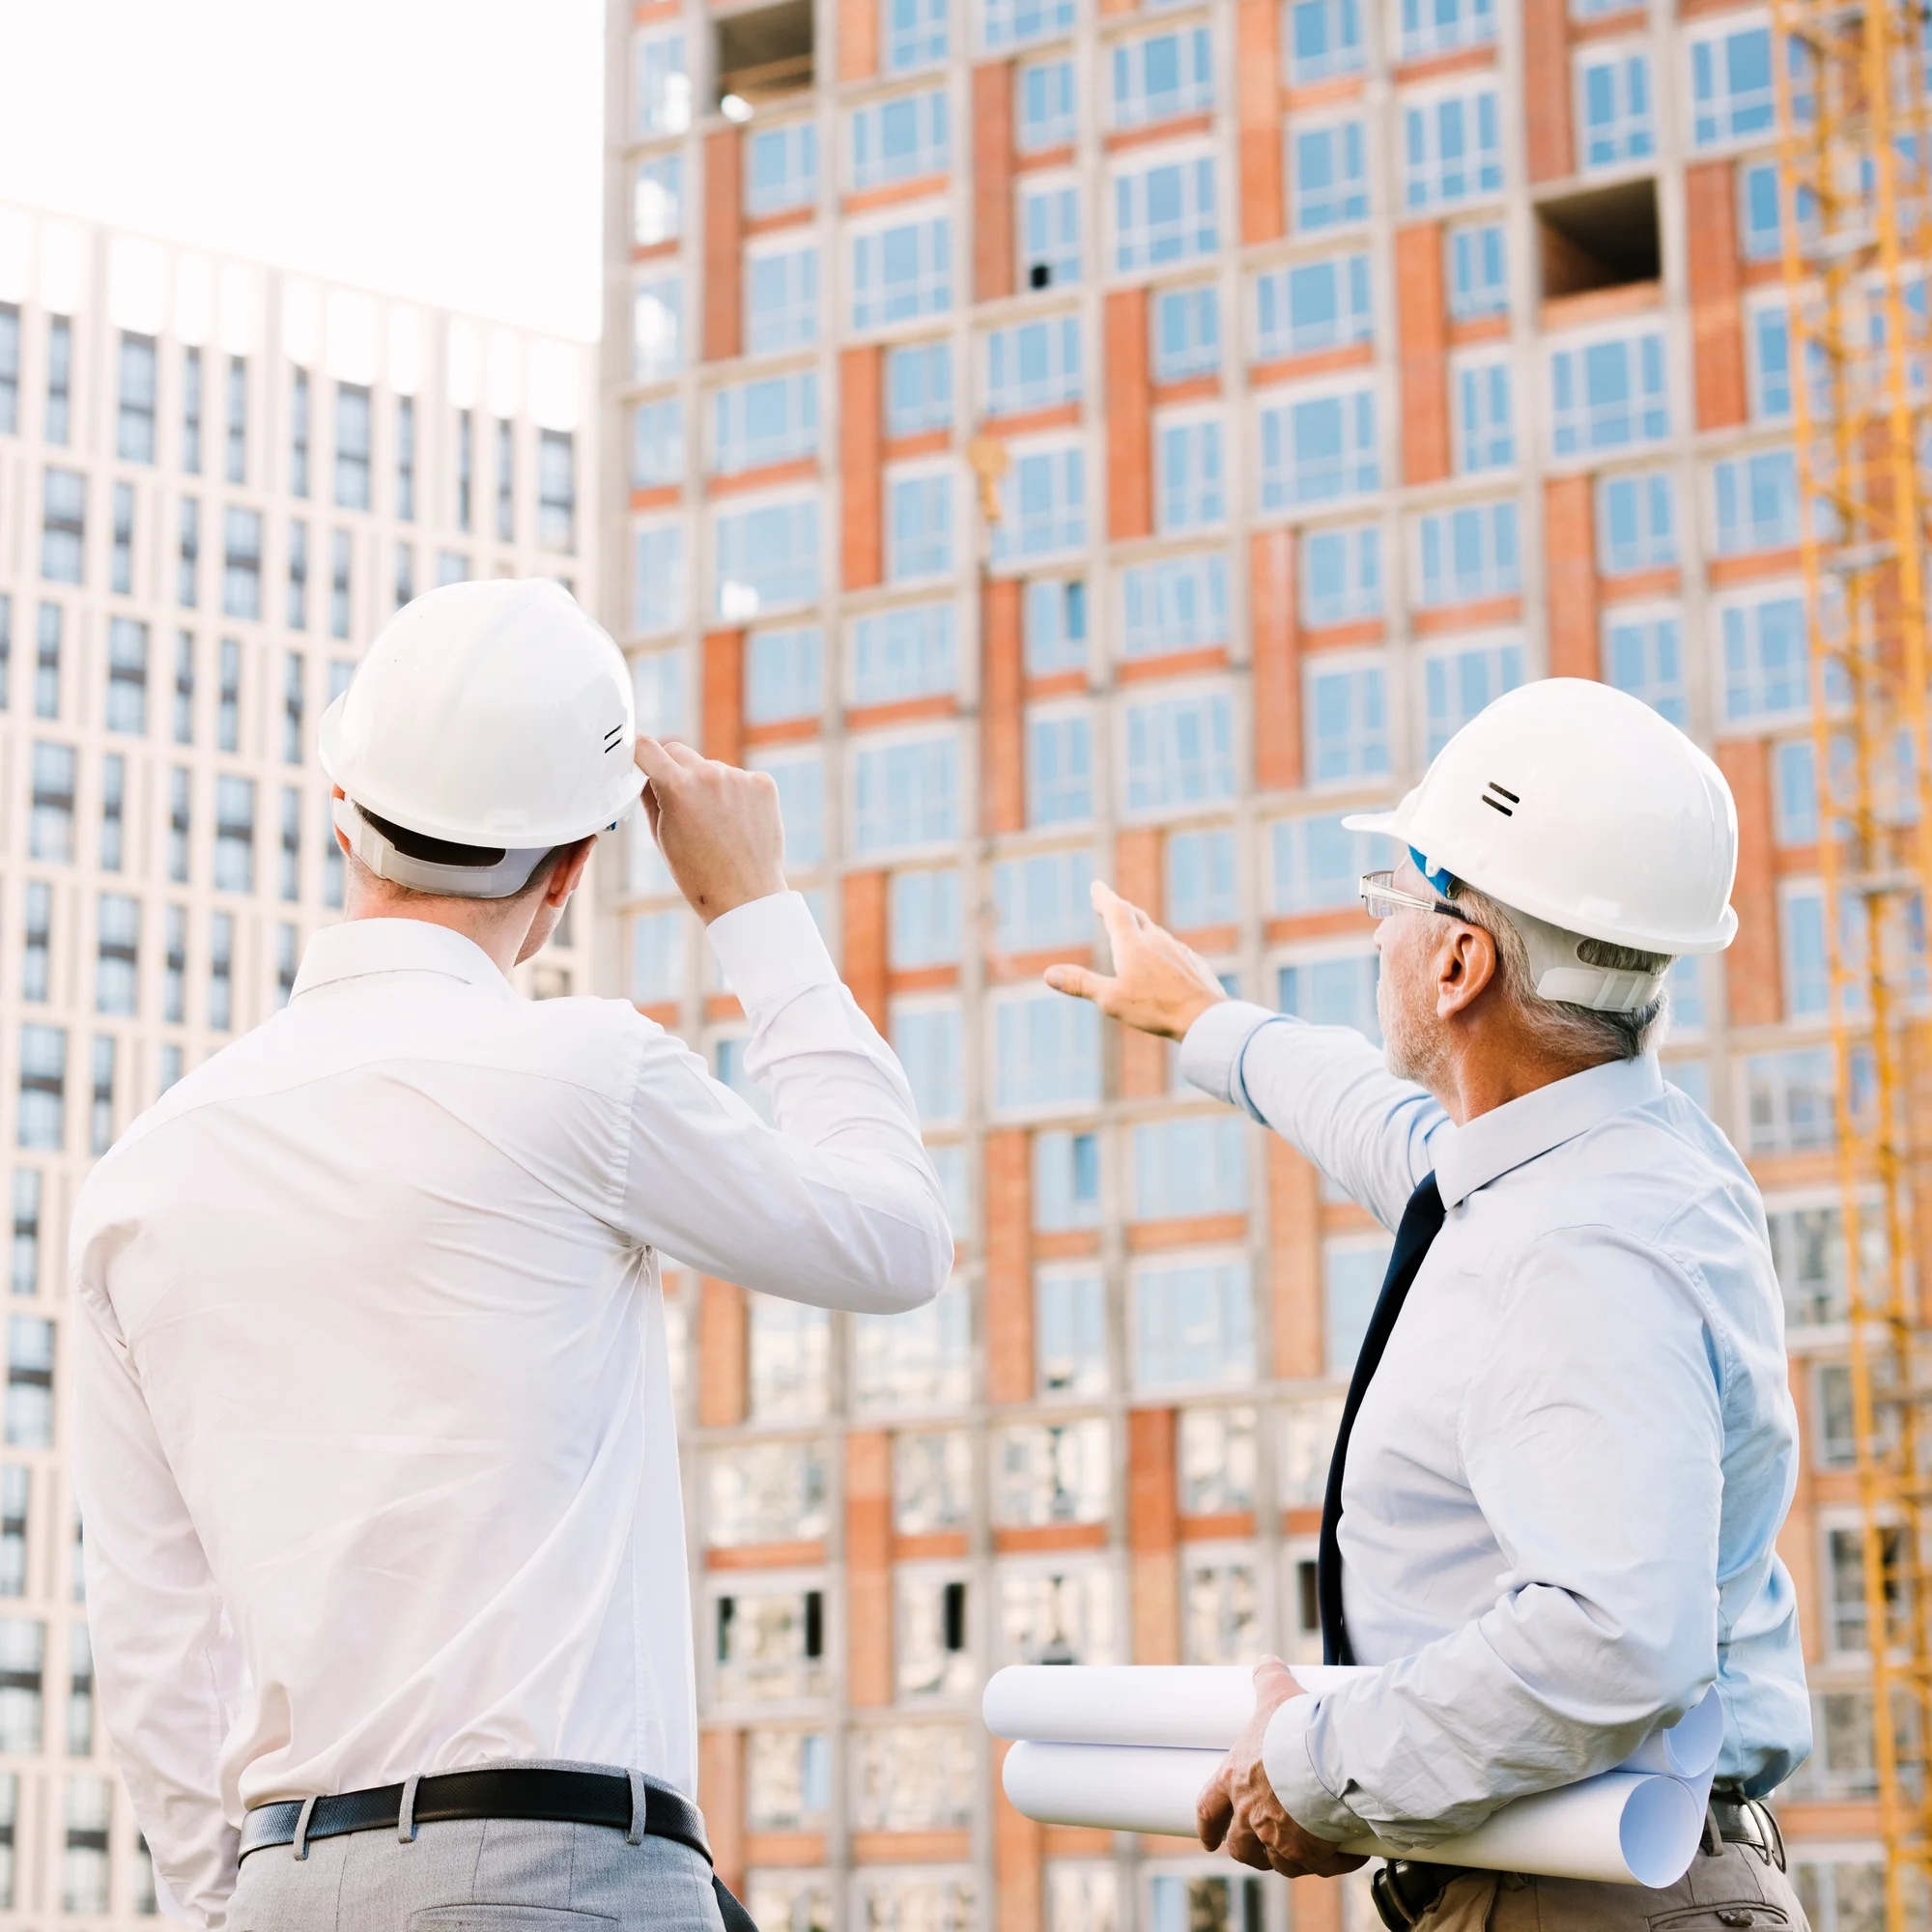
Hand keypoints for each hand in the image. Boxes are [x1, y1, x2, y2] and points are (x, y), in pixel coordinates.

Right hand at [636, 737, 787, 923]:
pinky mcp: (763, 783)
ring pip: (711, 767)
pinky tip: (737, 822)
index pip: (646, 748)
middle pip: (678, 752)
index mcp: (678, 787)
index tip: (635, 752)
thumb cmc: (698, 874)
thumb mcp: (661, 835)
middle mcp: (710, 775)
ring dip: (707, 784)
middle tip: (677, 799)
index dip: (637, 748)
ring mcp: (740, 777)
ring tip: (715, 823)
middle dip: (672, 770)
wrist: (745, 895)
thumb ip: (650, 796)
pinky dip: (735, 793)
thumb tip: (646, 773)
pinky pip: (739, 778)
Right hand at [1043, 881, 1228, 1040]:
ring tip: (1131, 928)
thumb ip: (1081, 983)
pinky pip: (1172, 947)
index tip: (1096, 885)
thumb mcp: (1110, 999)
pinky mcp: (1192, 964)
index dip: (1104, 897)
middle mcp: (1156, 940)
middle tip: (1105, 903)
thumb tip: (1049, 974)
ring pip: (1155, 931)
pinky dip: (1159, 945)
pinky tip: (1162, 954)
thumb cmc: (1156, 1008)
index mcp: (1132, 944)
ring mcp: (1177, 950)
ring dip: (1139, 925)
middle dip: (1118, 908)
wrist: (1205, 1017)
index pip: (1115, 911)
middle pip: (1135, 915)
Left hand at [1197, 1658, 1367, 1879]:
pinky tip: (1346, 1854)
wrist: (1329, 1759)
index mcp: (1234, 1779)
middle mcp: (1251, 1814)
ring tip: (1305, 1854)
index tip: (1207, 1840)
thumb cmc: (1296, 1726)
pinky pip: (1320, 1867)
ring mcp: (1279, 1838)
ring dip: (1289, 1861)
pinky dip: (1332, 1863)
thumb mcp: (1276, 1694)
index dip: (1207, 1826)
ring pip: (1278, 1864)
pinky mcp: (1310, 1854)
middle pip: (1240, 1847)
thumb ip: (1268, 1677)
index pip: (1209, 1809)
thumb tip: (1267, 1659)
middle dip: (1248, 1850)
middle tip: (1259, 1850)